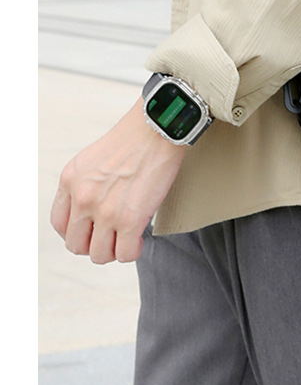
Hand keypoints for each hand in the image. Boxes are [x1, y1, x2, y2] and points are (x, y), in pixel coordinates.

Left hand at [50, 100, 186, 263]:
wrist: (157, 129)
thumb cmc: (134, 139)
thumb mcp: (92, 158)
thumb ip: (84, 183)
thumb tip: (92, 208)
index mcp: (70, 181)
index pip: (59, 224)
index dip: (76, 233)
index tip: (92, 230)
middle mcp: (82, 198)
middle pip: (76, 245)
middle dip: (94, 244)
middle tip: (112, 236)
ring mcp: (105, 212)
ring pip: (99, 255)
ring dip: (114, 251)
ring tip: (127, 239)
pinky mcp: (131, 220)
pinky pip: (125, 255)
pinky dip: (132, 252)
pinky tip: (140, 240)